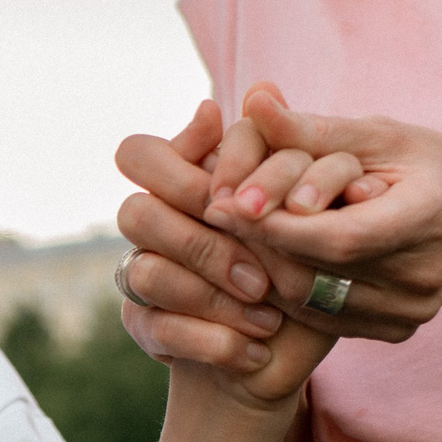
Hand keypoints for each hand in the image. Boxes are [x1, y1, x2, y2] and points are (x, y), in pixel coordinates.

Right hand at [114, 99, 300, 367]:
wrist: (288, 349)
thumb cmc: (302, 265)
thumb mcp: (305, 209)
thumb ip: (280, 155)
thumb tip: (261, 92)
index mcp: (182, 184)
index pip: (139, 154)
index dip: (181, 171)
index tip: (236, 200)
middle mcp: (152, 223)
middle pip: (136, 213)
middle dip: (207, 246)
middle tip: (265, 277)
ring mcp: (140, 275)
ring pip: (146, 272)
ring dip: (213, 297)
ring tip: (269, 315)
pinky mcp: (145, 326)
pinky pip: (158, 327)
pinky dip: (215, 341)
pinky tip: (257, 349)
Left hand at [213, 91, 441, 331]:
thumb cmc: (423, 162)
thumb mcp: (376, 134)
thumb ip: (311, 127)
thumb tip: (252, 100)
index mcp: (429, 216)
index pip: (339, 238)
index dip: (277, 225)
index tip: (228, 200)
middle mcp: (424, 276)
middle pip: (317, 274)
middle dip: (258, 242)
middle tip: (217, 213)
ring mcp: (412, 311)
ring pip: (312, 303)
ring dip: (264, 266)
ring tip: (236, 231)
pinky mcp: (398, 330)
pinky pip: (324, 318)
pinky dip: (287, 289)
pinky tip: (266, 257)